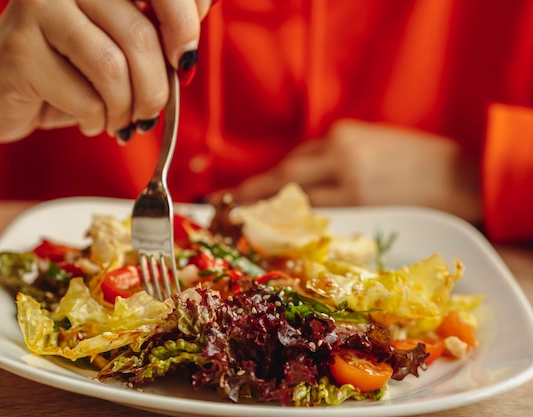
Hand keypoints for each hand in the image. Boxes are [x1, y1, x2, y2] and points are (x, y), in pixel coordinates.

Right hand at [0, 0, 212, 141]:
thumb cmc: (67, 73)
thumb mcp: (117, 51)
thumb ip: (154, 40)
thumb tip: (189, 55)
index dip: (185, 24)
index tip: (186, 62)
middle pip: (142, 36)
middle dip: (156, 89)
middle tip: (151, 114)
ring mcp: (39, 7)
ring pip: (113, 68)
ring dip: (126, 110)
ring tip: (120, 122)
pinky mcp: (19, 50)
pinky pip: (85, 98)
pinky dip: (97, 121)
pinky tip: (90, 122)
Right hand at [208, 119, 481, 222]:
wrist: (461, 173)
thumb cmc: (422, 207)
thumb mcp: (375, 220)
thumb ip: (332, 218)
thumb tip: (290, 222)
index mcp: (356, 191)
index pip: (295, 201)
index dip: (258, 208)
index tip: (230, 213)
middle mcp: (345, 160)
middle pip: (285, 176)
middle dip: (252, 190)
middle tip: (225, 202)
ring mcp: (345, 140)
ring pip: (295, 160)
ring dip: (272, 178)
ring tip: (251, 194)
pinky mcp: (349, 129)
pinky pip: (309, 150)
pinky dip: (294, 165)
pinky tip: (285, 178)